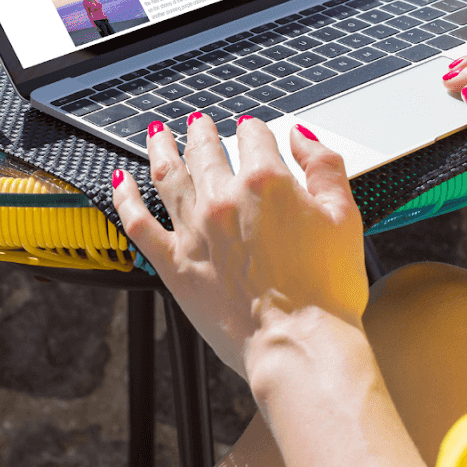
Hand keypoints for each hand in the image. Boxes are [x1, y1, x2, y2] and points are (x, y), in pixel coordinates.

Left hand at [111, 113, 368, 379]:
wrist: (299, 345)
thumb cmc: (327, 290)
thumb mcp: (345, 216)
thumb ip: (324, 166)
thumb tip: (300, 136)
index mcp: (266, 182)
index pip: (254, 136)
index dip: (254, 129)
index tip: (252, 130)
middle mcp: (223, 198)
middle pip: (206, 149)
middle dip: (202, 131)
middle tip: (198, 122)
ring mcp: (193, 230)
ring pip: (168, 175)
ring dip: (162, 148)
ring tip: (158, 133)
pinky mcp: (174, 264)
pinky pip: (138, 223)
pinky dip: (126, 198)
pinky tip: (121, 182)